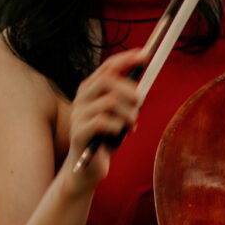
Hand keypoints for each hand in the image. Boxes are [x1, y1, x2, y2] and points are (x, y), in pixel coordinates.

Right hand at [66, 46, 146, 191]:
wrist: (87, 168)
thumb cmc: (105, 139)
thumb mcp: (119, 115)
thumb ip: (126, 99)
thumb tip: (143, 84)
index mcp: (90, 90)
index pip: (108, 67)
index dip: (127, 59)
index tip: (146, 55)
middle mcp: (81, 98)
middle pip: (108, 80)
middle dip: (129, 90)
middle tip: (140, 103)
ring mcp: (78, 115)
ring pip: (109, 102)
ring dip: (128, 114)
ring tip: (131, 125)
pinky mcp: (79, 133)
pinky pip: (103, 122)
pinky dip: (118, 126)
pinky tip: (121, 134)